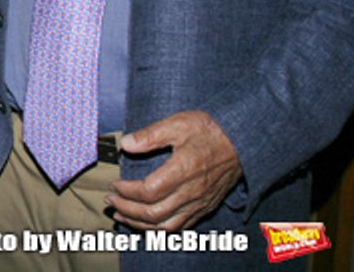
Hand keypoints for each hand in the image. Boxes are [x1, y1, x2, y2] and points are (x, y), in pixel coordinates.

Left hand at [106, 110, 242, 230]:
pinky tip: (146, 223)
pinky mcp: (205, 208)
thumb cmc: (210, 131)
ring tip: (121, 215)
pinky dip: (158, 229)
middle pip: (153, 213)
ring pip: (165, 226)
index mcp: (183, 170)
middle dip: (127, 209)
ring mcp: (199, 203)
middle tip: (110, 201)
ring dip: (139, 224)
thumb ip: (150, 135)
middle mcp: (192, 192)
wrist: (243, 142)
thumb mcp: (178, 124)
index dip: (126, 192)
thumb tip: (125, 144)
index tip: (114, 185)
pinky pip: (180, 227)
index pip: (148, 191)